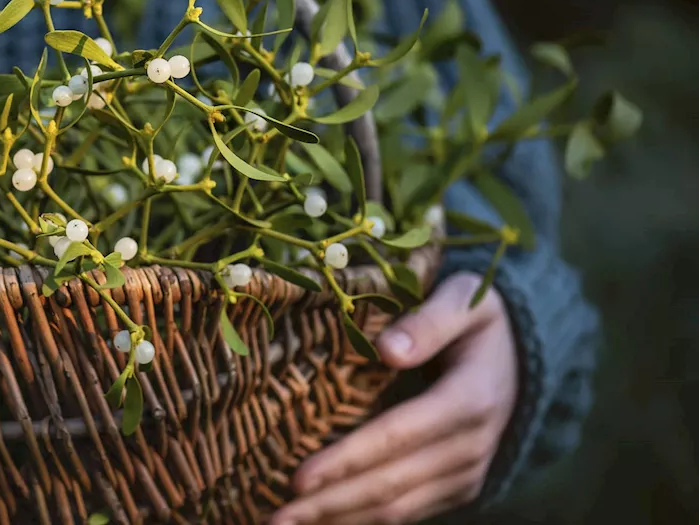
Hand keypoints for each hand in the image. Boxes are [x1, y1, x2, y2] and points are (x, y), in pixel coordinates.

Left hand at [270, 272, 517, 524]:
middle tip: (273, 517)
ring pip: (396, 509)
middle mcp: (469, 447)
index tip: (298, 478)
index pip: (395, 437)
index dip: (346, 460)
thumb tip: (387, 350)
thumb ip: (430, 322)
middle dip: (327, 505)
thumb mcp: (465, 301)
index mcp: (468, 400)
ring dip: (338, 521)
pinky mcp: (457, 487)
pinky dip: (362, 521)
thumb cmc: (481, 320)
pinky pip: (408, 512)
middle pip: (389, 485)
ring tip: (284, 524)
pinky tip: (321, 521)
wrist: (530, 356)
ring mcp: (465, 473)